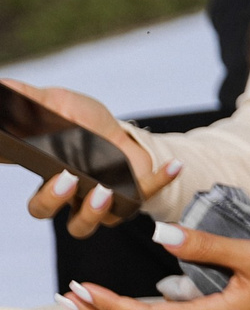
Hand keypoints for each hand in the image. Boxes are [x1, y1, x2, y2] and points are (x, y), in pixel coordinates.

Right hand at [7, 79, 179, 237]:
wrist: (114, 130)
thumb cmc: (78, 122)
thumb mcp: (55, 105)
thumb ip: (27, 100)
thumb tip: (2, 86)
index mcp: (55, 183)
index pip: (40, 205)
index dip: (45, 199)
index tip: (54, 173)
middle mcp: (80, 199)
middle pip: (69, 222)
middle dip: (64, 204)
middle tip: (68, 178)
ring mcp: (108, 199)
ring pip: (101, 223)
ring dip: (101, 211)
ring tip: (106, 190)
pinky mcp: (135, 193)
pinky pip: (148, 195)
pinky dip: (161, 182)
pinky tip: (172, 165)